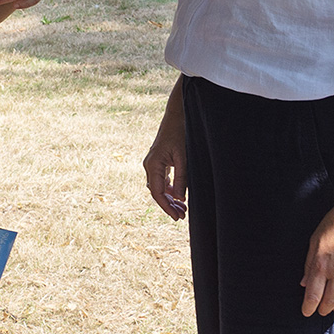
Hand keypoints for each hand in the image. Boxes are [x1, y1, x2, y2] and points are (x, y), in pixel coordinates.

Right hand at [142, 83, 187, 220]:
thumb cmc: (179, 134)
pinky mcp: (158, 162)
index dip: (166, 207)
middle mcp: (150, 165)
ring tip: (183, 209)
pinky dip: (170, 189)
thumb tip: (181, 199)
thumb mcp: (183, 158)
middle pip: (157, 192)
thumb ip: (182, 179)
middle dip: (169, 205)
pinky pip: (162, 180)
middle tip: (182, 216)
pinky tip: (179, 196)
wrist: (176, 116)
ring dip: (170, 198)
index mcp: (153, 165)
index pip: (157, 193)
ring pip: (159, 187)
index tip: (177, 217)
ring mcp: (153, 164)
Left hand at [300, 195, 333, 316]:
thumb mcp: (315, 240)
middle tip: (320, 311)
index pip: (313, 293)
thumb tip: (303, 283)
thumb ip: (309, 263)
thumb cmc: (333, 224)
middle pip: (330, 301)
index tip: (306, 312)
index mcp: (322, 264)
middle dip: (323, 309)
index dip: (309, 306)